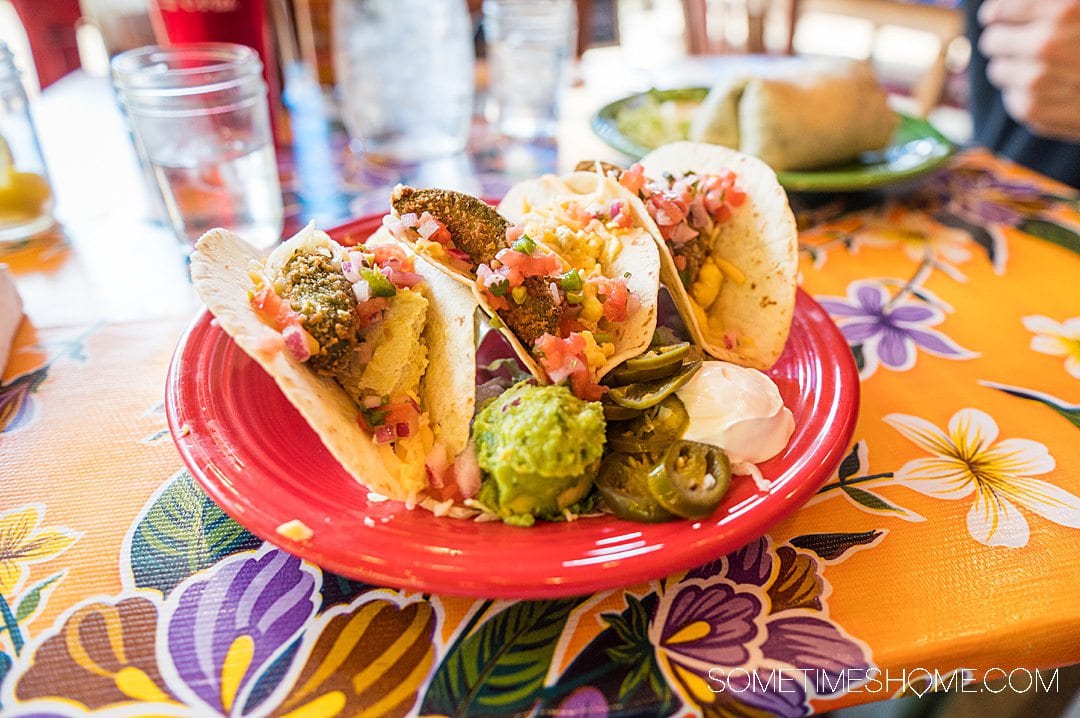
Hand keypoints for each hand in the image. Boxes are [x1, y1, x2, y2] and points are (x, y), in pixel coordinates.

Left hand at [978, 0, 1079, 140]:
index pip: (999, 10)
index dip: (998, 14)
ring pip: (998, 71)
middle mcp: (1047, 44)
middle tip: (1021, 43)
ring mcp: (1038, 80)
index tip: (999, 17)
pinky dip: (1025, 94)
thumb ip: (1055, 9)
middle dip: (1004, 41)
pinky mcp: (1034, 111)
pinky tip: (1054, 91)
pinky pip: (1011, 97)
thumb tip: (1003, 8)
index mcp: (1065, 10)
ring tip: (1044, 69)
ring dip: (1013, 68)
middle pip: (992, 40)